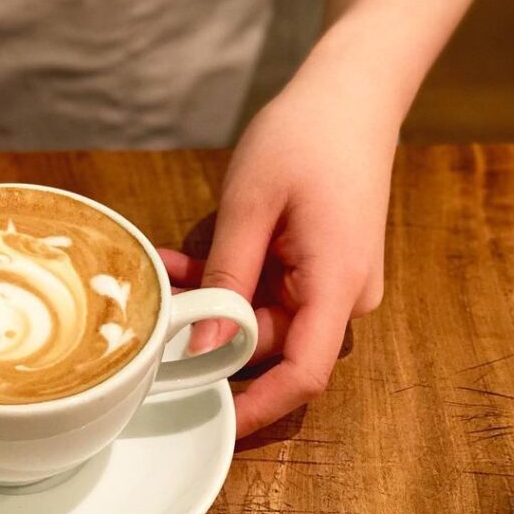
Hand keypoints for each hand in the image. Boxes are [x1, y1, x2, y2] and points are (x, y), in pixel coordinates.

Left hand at [162, 75, 395, 436]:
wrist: (352, 93)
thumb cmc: (306, 137)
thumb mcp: (251, 206)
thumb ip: (227, 280)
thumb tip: (204, 346)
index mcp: (337, 283)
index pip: (303, 373)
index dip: (260, 406)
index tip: (214, 420)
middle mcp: (345, 294)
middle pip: (274, 344)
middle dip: (213, 330)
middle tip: (162, 305)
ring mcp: (337, 281)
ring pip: (265, 317)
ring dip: (216, 299)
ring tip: (171, 267)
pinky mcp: (323, 267)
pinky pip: (272, 291)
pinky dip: (233, 280)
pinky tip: (191, 257)